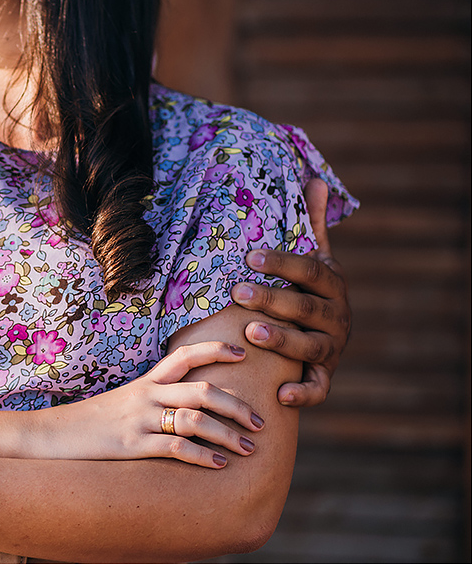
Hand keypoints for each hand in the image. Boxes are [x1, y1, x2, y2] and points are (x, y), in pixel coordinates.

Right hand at [32, 342, 264, 467]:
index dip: (216, 350)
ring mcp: (139, 420)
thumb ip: (154, 398)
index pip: (185, 355)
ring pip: (194, 419)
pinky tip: (218, 465)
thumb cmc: (92, 422)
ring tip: (248, 448)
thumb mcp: (124, 402)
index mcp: (145, 381)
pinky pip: (175, 448)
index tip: (243, 353)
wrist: (52, 435)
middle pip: (202, 389)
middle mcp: (145, 396)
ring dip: (227, 434)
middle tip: (260, 421)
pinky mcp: (131, 446)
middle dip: (237, 405)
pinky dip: (202, 456)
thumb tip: (185, 405)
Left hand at [231, 178, 350, 406]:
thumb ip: (312, 224)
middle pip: (306, 307)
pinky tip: (280, 394)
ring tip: (249, 332)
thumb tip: (316, 179)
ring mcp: (332, 348)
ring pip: (311, 346)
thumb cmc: (307, 290)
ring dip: (282, 340)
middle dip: (272, 299)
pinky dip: (303, 393)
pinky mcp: (324, 376)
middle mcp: (338, 316)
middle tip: (236, 291)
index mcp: (333, 284)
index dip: (282, 263)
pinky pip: (318, 388)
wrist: (325, 336)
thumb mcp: (313, 258)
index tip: (249, 256)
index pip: (310, 270)